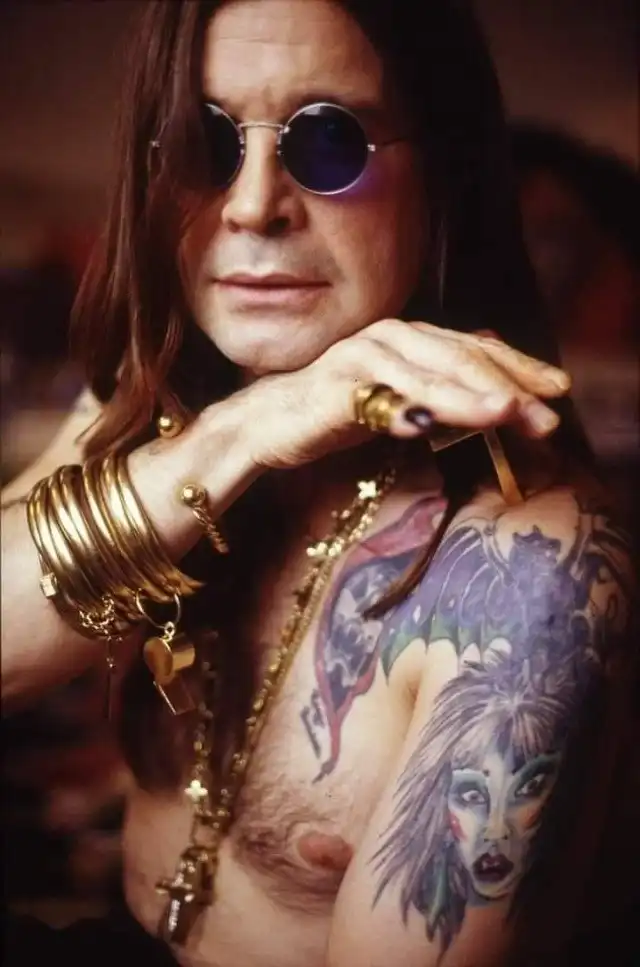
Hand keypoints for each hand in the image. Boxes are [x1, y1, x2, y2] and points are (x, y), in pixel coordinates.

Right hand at [241, 319, 570, 469]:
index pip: (476, 348)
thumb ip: (443, 385)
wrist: (273, 421)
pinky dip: (402, 411)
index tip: (559, 392)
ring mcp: (361, 358)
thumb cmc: (341, 409)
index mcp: (411, 336)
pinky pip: (376, 400)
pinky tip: (425, 427)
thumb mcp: (403, 396)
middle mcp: (390, 337)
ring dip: (468, 396)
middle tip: (548, 417)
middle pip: (460, 359)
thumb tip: (500, 384)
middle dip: (509, 387)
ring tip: (506, 413)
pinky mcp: (334, 388)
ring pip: (426, 376)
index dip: (521, 368)